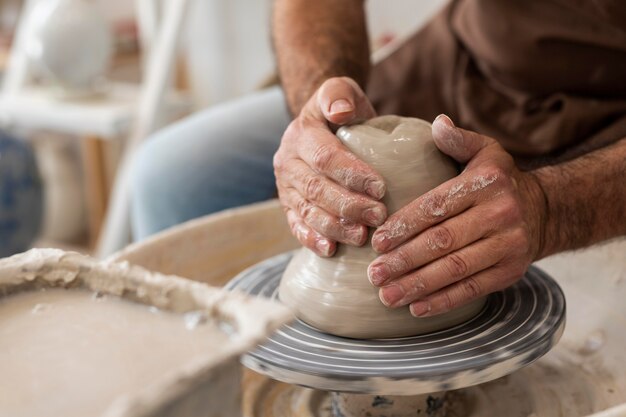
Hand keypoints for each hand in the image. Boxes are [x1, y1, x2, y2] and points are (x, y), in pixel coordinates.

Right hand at [274, 77, 387, 256]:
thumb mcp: (339, 90)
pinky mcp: (288, 206)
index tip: (380, 187)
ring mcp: (285, 187)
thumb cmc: (339, 109)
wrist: (319, 126)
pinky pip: (296, 226)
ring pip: (307, 211)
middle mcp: (287, 162)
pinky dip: (312, 239)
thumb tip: (341, 112)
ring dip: (334, 227)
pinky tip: (331, 250)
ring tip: (362, 237)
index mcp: (300, 135)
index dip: (352, 174)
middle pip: (316, 189)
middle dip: (348, 205)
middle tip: (379, 216)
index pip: (325, 157)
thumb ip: (338, 94)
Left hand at [367, 115, 546, 316]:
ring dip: (418, 285)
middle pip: (444, 241)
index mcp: (485, 183)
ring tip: (386, 295)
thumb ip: (459, 140)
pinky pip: (473, 288)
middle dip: (405, 260)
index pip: (437, 205)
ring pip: (456, 268)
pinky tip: (416, 308)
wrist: (545, 211)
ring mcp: (508, 245)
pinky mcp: (511, 272)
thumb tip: (437, 123)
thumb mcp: (486, 152)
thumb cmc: (500, 181)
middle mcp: (500, 214)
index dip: (405, 225)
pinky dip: (444, 300)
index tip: (377, 241)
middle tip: (374, 274)